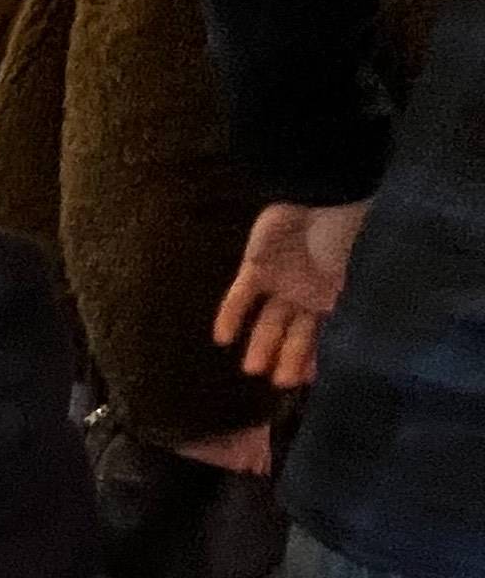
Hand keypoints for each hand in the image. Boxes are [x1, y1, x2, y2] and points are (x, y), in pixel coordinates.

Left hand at [214, 198, 369, 389]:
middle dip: (289, 358)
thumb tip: (355, 350)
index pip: (326, 336)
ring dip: (261, 344)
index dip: (317, 358)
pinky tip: (222, 340)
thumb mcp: (355, 280)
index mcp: (338, 297)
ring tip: (252, 369)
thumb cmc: (348, 237)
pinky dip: (230, 316)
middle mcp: (311, 293)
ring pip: (269, 321)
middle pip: (296, 333)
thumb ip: (349, 313)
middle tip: (279, 382)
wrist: (323, 195)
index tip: (309, 381)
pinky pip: (240, 296)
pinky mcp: (257, 267)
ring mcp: (283, 280)